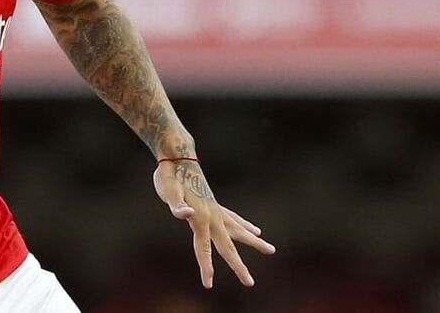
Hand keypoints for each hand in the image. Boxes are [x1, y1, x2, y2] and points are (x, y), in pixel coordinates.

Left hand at [153, 160, 275, 288]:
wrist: (178, 156)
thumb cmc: (169, 176)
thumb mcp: (168, 191)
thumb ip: (177, 205)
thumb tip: (186, 214)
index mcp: (201, 218)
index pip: (203, 248)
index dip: (206, 266)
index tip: (208, 284)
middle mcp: (213, 216)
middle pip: (228, 246)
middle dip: (238, 266)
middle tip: (250, 283)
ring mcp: (216, 209)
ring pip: (239, 230)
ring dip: (254, 242)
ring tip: (271, 250)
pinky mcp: (215, 204)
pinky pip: (234, 218)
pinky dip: (245, 225)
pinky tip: (255, 230)